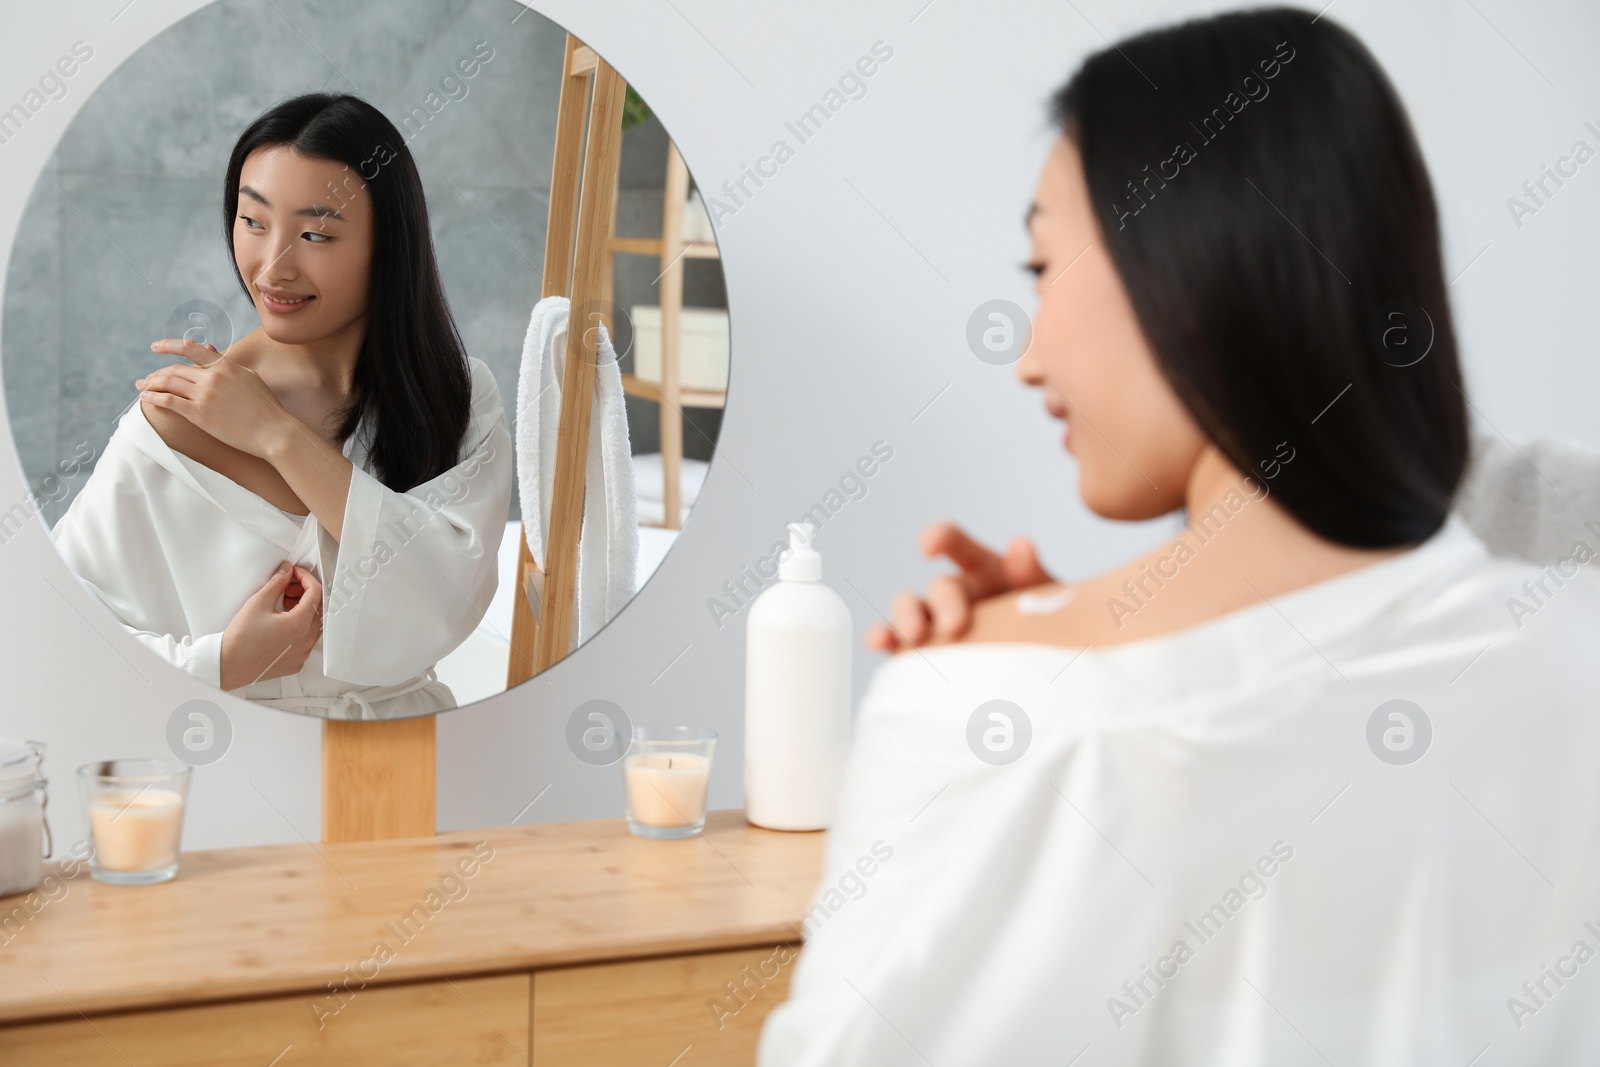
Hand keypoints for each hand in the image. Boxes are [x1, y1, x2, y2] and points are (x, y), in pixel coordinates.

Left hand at [138, 339, 291, 459]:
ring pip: (168, 383)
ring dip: (151, 384)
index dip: (170, 346)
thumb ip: (227, 364)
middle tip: (146, 379)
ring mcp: (205, 395)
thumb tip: (209, 350)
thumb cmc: (266, 407)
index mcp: (225, 366)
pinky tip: (146, 398)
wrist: (274, 431)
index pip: (191, 349)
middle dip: (156, 373)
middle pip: (175, 369)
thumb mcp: (249, 378)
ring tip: (142, 387)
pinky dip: (153, 397)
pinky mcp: (199, 414)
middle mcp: (212, 377)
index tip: (156, 347)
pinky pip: (168, 401)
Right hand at [219, 562, 322, 689]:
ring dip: (303, 610)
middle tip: (288, 587)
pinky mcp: (296, 662)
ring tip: (283, 604)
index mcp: (300, 624)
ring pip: (313, 625)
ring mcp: (303, 653)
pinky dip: (300, 627)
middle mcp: (306, 640)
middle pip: (317, 608)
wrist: (229, 665)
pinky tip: (282, 623)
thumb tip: (286, 572)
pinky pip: (306, 640)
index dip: (306, 578)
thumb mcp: (258, 603)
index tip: (295, 573)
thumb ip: (277, 583)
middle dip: (305, 593)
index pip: (315, 592)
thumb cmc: (241, 639)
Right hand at [864, 521, 1054, 652]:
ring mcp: (935, 620)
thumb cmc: (1044, 626)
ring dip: (907, 618)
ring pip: (909, 608)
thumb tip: (1020, 547)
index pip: (957, 544)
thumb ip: (1032, 572)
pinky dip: (884, 637)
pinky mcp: (921, 650)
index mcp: (984, 571)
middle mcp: (954, 592)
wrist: (1044, 669)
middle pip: (939, 586)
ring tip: (915, 635)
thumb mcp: (1047, 596)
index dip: (941, 539)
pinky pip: (896, 640)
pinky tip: (881, 642)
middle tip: (956, 626)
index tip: (929, 546)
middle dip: (944, 603)